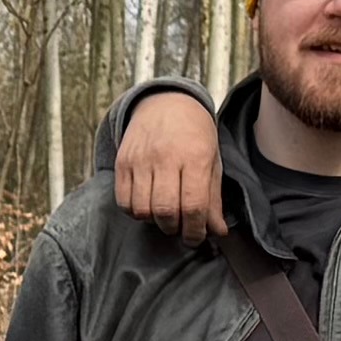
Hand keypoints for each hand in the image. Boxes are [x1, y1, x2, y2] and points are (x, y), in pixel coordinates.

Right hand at [106, 88, 220, 235]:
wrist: (166, 103)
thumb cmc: (194, 136)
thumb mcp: (212, 162)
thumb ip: (213, 198)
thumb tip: (218, 232)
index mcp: (195, 157)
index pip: (193, 205)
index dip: (194, 231)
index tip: (195, 237)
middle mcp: (166, 157)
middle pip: (165, 211)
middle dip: (174, 228)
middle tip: (180, 226)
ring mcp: (141, 159)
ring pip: (142, 209)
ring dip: (154, 222)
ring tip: (163, 215)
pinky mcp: (122, 162)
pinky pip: (123, 201)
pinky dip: (135, 212)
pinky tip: (147, 205)